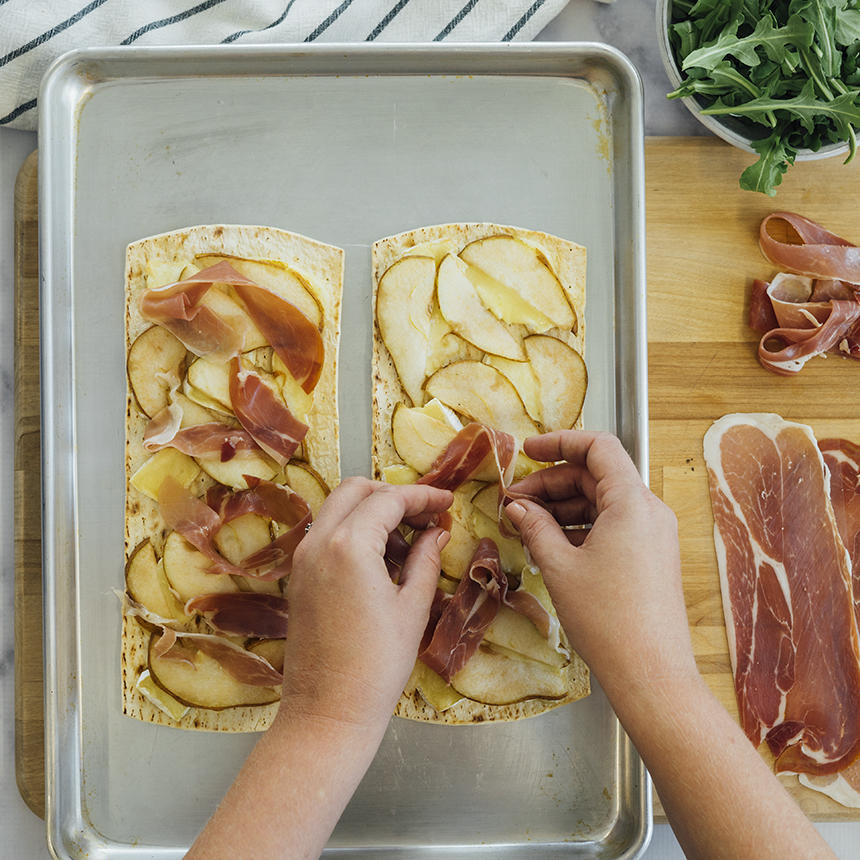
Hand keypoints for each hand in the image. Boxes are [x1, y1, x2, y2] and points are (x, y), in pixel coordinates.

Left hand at [277, 477, 452, 731]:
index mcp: (348, 545)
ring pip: (337, 509)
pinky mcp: (298, 579)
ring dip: (372, 512)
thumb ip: (426, 560)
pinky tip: (382, 560)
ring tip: (409, 543)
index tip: (447, 500)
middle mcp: (318, 543)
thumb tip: (437, 532)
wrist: (328, 712)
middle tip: (426, 516)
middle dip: (393, 495)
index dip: (423, 495)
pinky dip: (354, 532)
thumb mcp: (412, 607)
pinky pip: (326, 536)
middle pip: (355, 491)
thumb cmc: (377, 665)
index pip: (389, 499)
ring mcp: (303, 560)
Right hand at [506, 430, 696, 699]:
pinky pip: (612, 527)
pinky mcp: (651, 558)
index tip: (528, 451)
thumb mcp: (560, 567)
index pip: (598, 447)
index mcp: (632, 502)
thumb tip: (517, 507)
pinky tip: (550, 545)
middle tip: (514, 502)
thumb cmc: (607, 619)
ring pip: (602, 503)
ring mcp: (653, 536)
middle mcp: (649, 511)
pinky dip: (580, 528)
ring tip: (525, 526)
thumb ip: (536, 527)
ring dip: (563, 507)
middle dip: (551, 483)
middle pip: (596, 476)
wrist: (651, 674)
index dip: (560, 442)